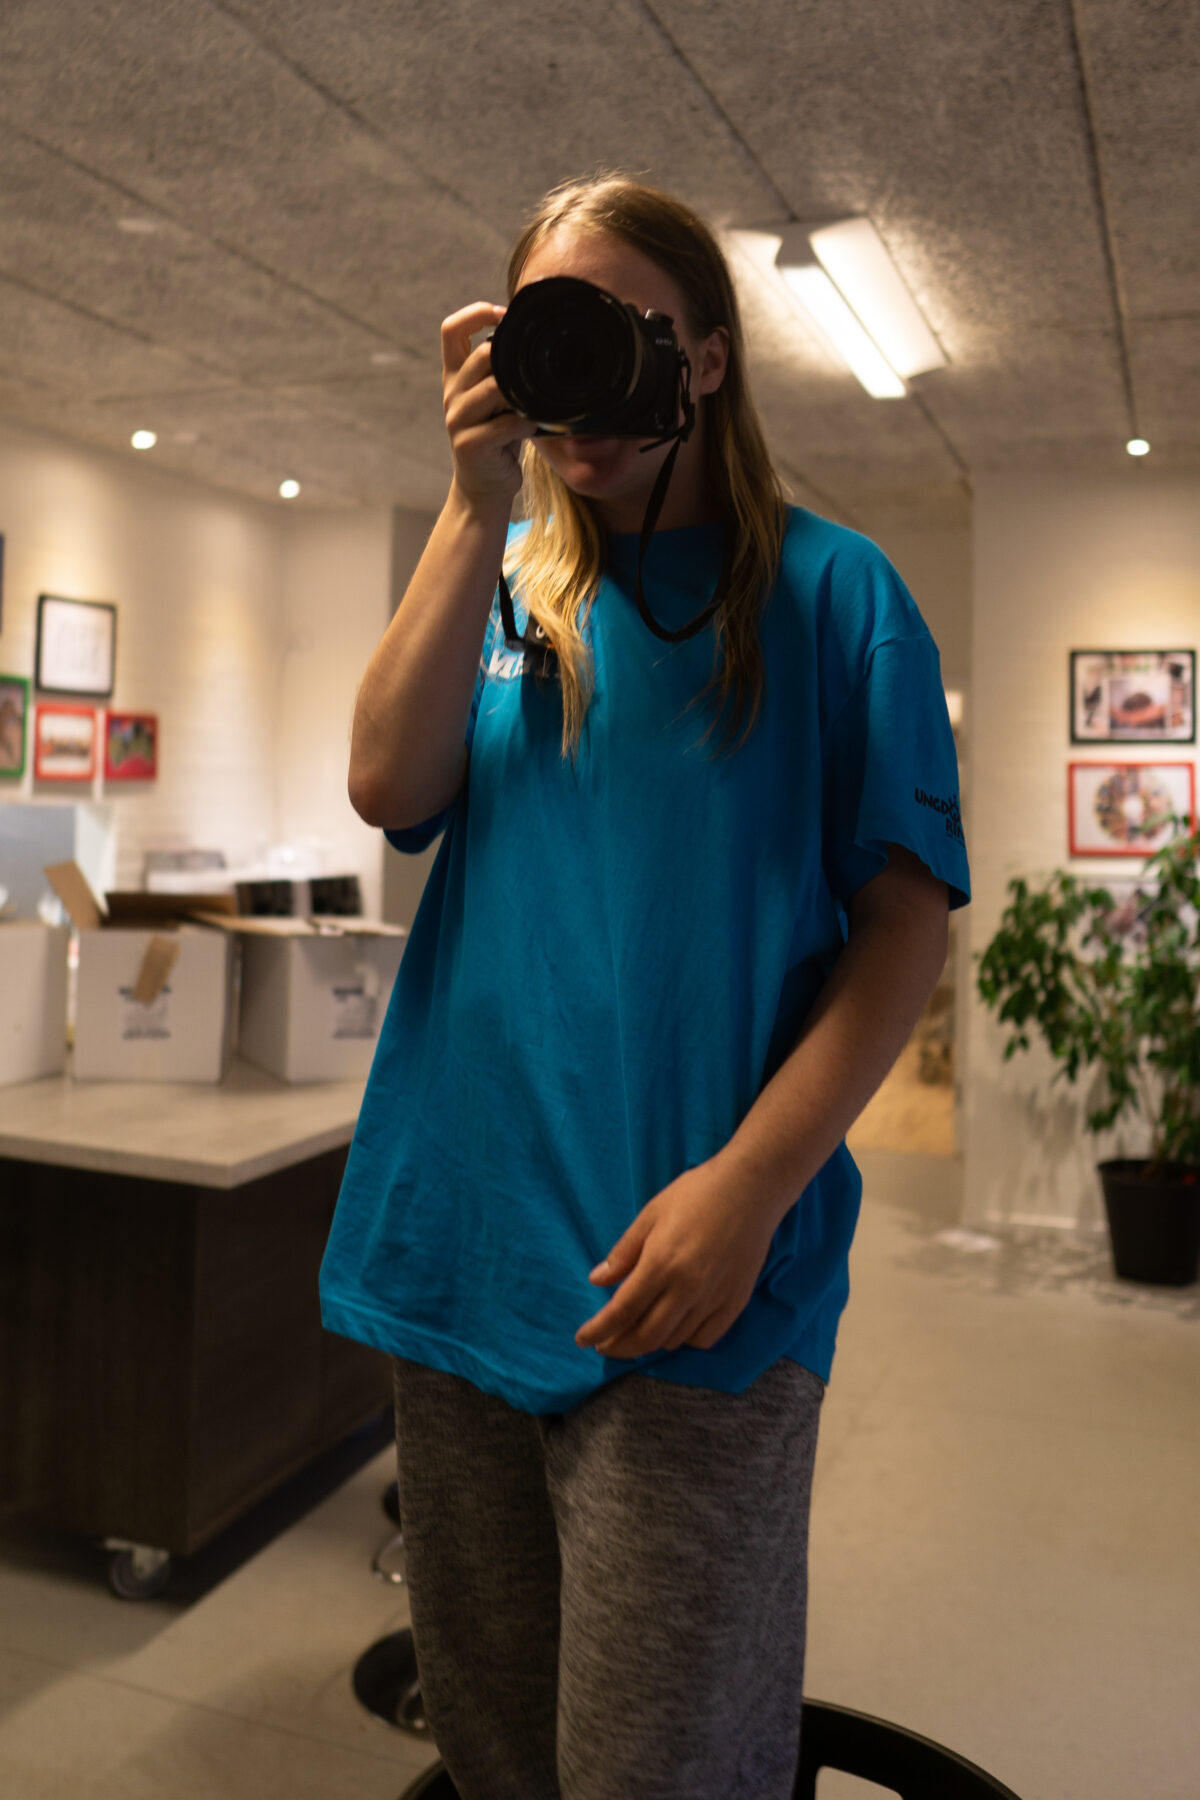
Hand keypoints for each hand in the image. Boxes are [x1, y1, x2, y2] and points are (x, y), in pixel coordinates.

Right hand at [440, 301, 538, 509]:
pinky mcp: (469, 444)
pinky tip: (535, 425)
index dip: (476, 313)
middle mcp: (452, 393)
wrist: (484, 487)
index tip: (504, 315)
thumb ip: (506, 373)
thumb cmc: (499, 439)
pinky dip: (526, 422)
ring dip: (521, 393)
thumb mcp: (499, 400)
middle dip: (510, 359)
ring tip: (538, 401)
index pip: (451, 330)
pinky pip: (504, 425)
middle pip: (478, 357)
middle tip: (534, 370)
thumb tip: (541, 344)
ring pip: (492, 389)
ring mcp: (457, 419)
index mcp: (456, 376)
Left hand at [574, 1158, 779, 1358]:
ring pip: (675, 1340)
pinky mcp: (736, 1301)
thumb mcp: (651, 1214)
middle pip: (647, 1336)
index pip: (622, 1311)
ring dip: (651, 1342)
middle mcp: (687, 1289)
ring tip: (637, 1331)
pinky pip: (706, 1337)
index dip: (599, 1330)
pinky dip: (685, 1339)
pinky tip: (676, 1327)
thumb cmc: (697, 1194)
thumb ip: (624, 1253)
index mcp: (661, 1264)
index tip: (583, 1339)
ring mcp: (715, 1298)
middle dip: (620, 1347)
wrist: (752, 1188)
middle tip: (605, 1345)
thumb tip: (598, 1281)